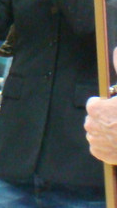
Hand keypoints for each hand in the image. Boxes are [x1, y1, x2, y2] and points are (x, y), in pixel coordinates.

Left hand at [85, 48, 116, 164]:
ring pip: (96, 132)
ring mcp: (98, 142)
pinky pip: (99, 149)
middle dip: (106, 117)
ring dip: (106, 131)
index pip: (94, 103)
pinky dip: (107, 146)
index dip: (106, 104)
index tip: (116, 106)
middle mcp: (92, 125)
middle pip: (94, 118)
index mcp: (97, 108)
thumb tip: (115, 51)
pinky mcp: (104, 156)